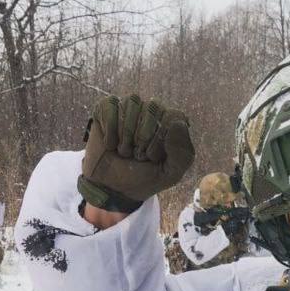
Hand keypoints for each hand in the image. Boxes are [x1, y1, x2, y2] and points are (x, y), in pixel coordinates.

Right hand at [78, 94, 193, 213]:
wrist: (112, 189)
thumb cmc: (144, 179)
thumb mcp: (170, 174)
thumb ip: (182, 153)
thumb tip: (178, 123)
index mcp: (170, 123)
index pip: (172, 116)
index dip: (160, 138)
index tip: (151, 157)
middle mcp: (151, 112)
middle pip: (153, 106)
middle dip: (143, 136)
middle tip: (136, 154)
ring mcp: (129, 109)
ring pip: (132, 101)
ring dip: (126, 132)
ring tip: (123, 150)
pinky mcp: (107, 110)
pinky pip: (111, 104)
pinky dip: (110, 127)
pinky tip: (110, 144)